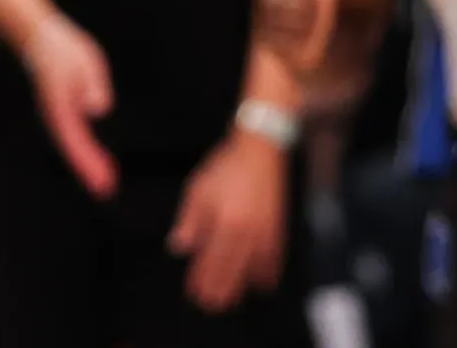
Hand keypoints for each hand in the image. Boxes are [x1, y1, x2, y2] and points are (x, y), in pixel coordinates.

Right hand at [23, 14, 117, 198]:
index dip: (89, 160)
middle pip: (73, 148)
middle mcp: (57, 114)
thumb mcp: (84, 61)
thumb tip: (99, 107)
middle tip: (106, 190)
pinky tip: (98, 160)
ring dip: (88, 164)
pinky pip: (76, 136)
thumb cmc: (63, 49)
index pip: (76, 138)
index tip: (102, 178)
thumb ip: (92, 83)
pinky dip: (87, 151)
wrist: (42, 37)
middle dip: (88, 169)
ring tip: (105, 182)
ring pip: (73, 145)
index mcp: (61, 104)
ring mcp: (58, 114)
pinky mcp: (64, 110)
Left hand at [167, 128, 286, 312]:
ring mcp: (265, 233)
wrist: (260, 151)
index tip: (194, 293)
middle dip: (220, 290)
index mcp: (224, 223)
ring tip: (231, 300)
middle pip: (232, 271)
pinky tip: (261, 285)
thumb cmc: (225, 168)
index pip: (211, 261)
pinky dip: (266, 275)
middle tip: (210, 305)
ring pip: (253, 271)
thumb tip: (179, 247)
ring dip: (241, 287)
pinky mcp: (278, 230)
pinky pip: (273, 261)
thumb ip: (190, 221)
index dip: (202, 280)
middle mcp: (246, 233)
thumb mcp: (198, 189)